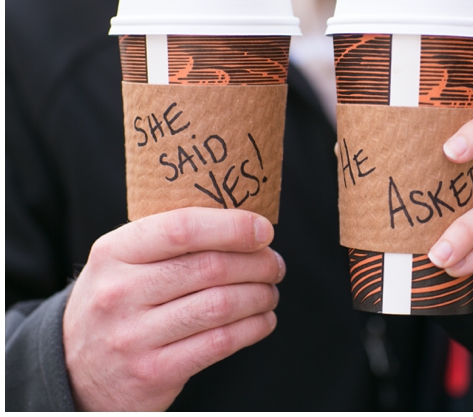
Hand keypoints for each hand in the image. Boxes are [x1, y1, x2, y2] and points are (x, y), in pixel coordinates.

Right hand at [62, 208, 284, 410]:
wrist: (74, 369)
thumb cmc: (117, 302)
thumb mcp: (123, 262)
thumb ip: (171, 240)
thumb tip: (245, 224)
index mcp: (114, 253)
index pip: (182, 228)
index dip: (232, 226)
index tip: (263, 230)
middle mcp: (120, 293)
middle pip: (211, 268)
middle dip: (257, 263)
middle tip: (274, 264)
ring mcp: (135, 336)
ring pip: (221, 305)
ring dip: (260, 295)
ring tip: (269, 292)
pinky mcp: (154, 372)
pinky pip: (221, 342)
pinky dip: (254, 328)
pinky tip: (263, 320)